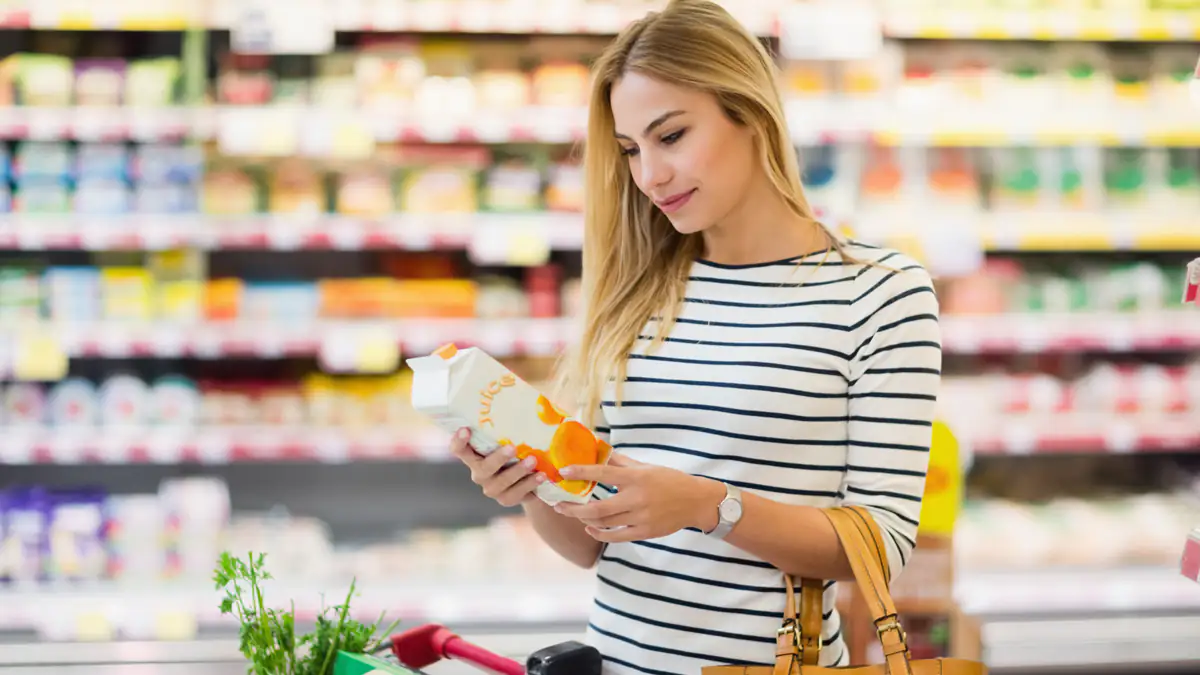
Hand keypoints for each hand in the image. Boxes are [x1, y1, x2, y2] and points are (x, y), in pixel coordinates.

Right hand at [449, 428, 545, 506]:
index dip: (458, 441)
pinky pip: (516, 495)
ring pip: (501, 483)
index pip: (458, 449)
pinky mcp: (507, 499)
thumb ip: (511, 426)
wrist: (530, 479)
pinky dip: (529, 485)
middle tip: (512, 447)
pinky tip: (541, 476)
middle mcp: (480, 473)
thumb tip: (530, 399)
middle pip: (483, 468)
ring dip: (518, 471)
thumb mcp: (512, 439)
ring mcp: (492, 489)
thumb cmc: (517, 451)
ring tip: (533, 460)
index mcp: (475, 456)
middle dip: (497, 458)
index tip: (465, 429)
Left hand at [553, 454, 724, 542]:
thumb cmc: (669, 480)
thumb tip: (599, 450)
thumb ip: (622, 462)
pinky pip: (616, 536)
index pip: (604, 473)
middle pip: (598, 508)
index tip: (564, 471)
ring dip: (583, 519)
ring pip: (605, 523)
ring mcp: (641, 517)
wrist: (695, 501)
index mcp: (637, 478)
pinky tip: (590, 528)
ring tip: (570, 513)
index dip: (582, 472)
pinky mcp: (644, 532)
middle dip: (574, 508)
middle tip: (558, 505)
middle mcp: (637, 498)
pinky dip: (600, 533)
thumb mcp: (646, 467)